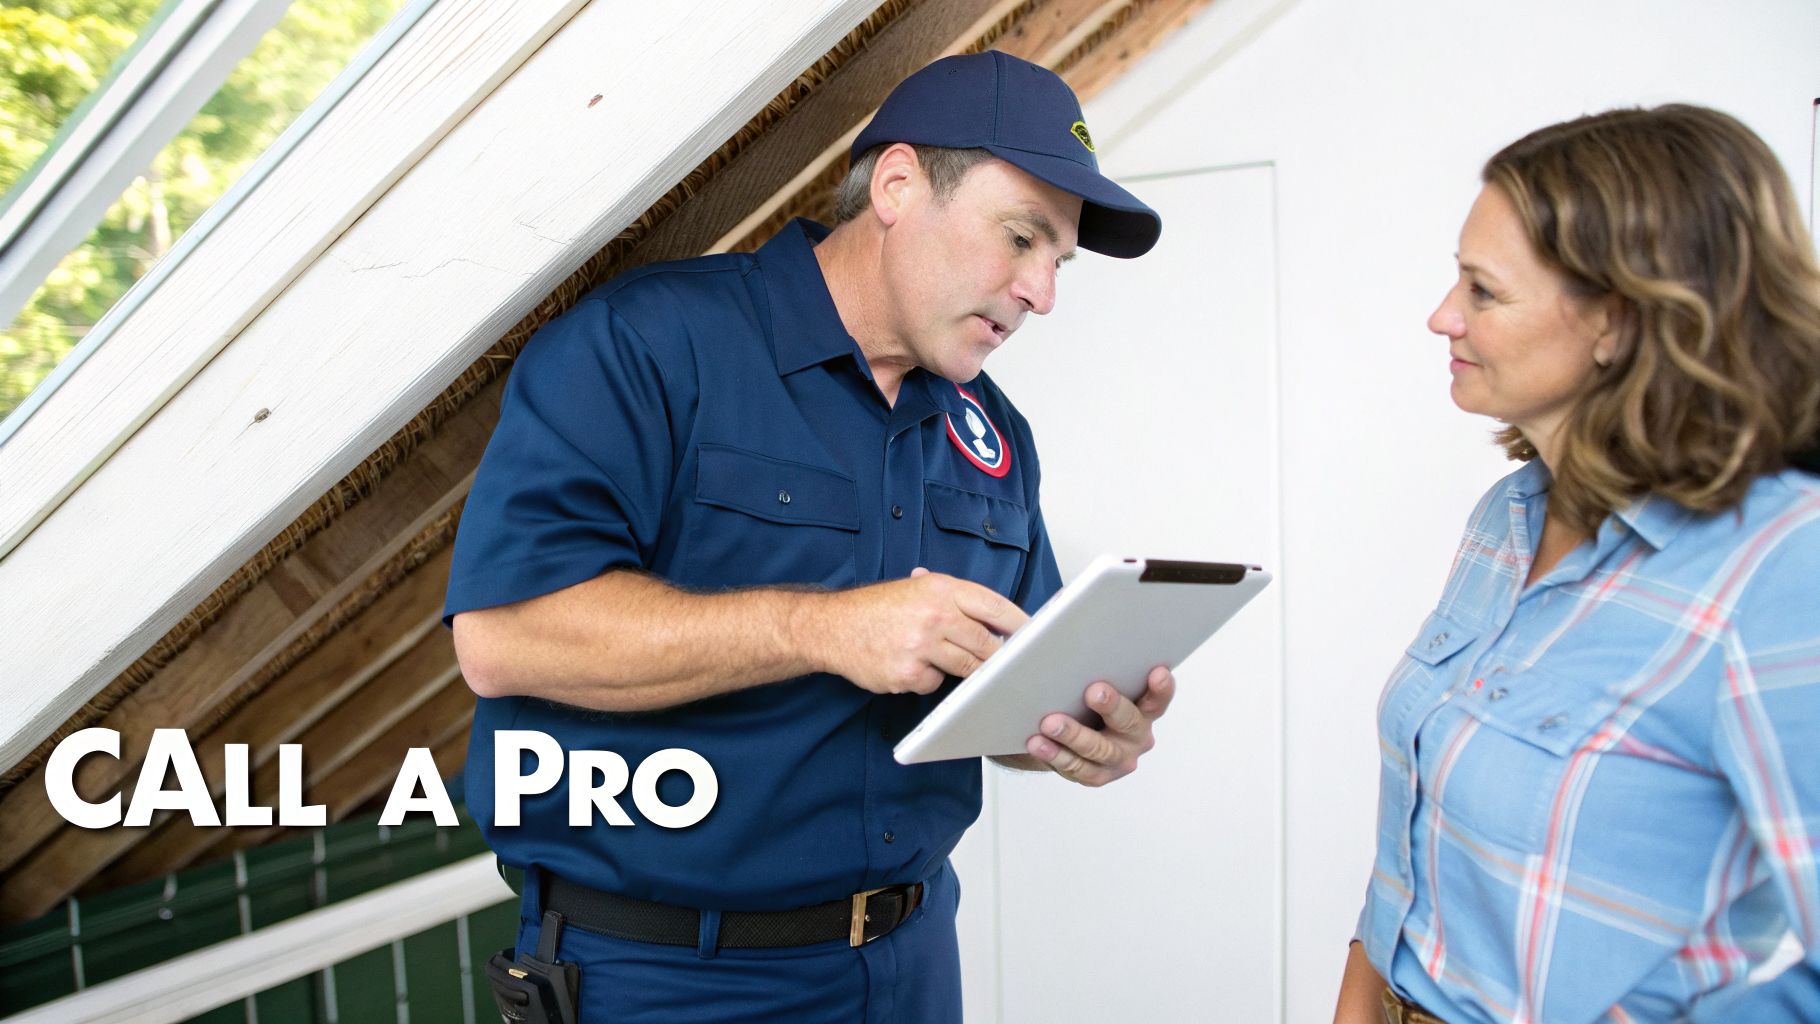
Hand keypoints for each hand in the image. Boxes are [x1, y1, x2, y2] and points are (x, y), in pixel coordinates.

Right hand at [800, 567, 1027, 694]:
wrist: (831, 626)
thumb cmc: (877, 608)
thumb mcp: (917, 588)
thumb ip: (955, 599)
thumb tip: (999, 617)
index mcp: (942, 589)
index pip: (996, 606)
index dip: (1021, 624)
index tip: (1035, 637)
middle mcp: (935, 615)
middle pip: (987, 644)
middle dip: (998, 657)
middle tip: (1005, 665)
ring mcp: (922, 646)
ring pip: (967, 668)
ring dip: (966, 671)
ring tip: (949, 660)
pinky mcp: (908, 674)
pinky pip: (936, 684)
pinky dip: (929, 680)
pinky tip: (911, 666)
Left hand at [1022, 665, 1172, 785]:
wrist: (1072, 732)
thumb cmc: (1086, 697)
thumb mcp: (1100, 678)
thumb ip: (1097, 663)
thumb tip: (1072, 633)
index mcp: (1144, 708)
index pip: (1158, 698)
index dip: (1161, 687)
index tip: (1157, 671)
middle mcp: (1137, 735)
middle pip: (1128, 722)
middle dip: (1111, 705)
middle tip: (1094, 691)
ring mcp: (1118, 758)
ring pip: (1098, 748)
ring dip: (1073, 734)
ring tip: (1050, 722)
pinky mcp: (1096, 775)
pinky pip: (1076, 767)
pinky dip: (1054, 754)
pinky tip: (1037, 742)